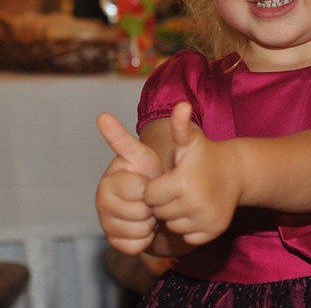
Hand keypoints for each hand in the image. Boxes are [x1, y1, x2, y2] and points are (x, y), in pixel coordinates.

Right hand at [96, 112, 163, 254]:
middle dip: (152, 206)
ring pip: (137, 230)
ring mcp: (106, 222)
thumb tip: (101, 115)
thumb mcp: (143, 154)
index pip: (138, 189)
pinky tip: (144, 227)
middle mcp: (103, 201)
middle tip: (152, 198)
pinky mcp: (113, 241)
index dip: (151, 188)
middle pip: (139, 212)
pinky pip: (134, 246)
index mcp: (110, 179)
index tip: (149, 180)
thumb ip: (125, 138)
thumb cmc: (149, 173)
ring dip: (150, 222)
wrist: (157, 198)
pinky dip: (144, 239)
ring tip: (149, 211)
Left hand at [145, 102, 242, 245]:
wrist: (236, 172)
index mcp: (182, 183)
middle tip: (179, 188)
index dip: (156, 187)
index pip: (149, 196)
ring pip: (172, 226)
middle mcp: (194, 204)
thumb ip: (180, 126)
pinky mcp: (212, 232)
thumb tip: (181, 105)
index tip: (169, 178)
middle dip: (164, 201)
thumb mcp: (191, 140)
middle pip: (159, 212)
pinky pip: (188, 237)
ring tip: (189, 198)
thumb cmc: (206, 155)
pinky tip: (198, 210)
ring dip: (176, 214)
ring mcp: (204, 220)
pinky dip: (190, 227)